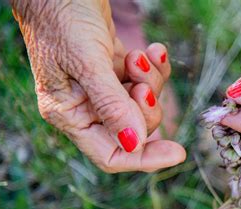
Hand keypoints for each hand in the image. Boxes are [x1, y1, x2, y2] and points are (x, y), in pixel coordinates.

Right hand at [11, 0, 185, 172]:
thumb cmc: (62, 18)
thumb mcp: (88, 63)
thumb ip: (111, 105)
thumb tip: (134, 144)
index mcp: (70, 115)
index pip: (110, 155)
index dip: (144, 159)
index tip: (178, 153)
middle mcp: (86, 107)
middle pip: (134, 129)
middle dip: (147, 105)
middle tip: (142, 80)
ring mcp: (103, 89)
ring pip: (144, 104)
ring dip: (152, 80)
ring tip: (141, 55)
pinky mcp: (117, 71)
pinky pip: (147, 81)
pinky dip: (155, 68)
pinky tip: (154, 50)